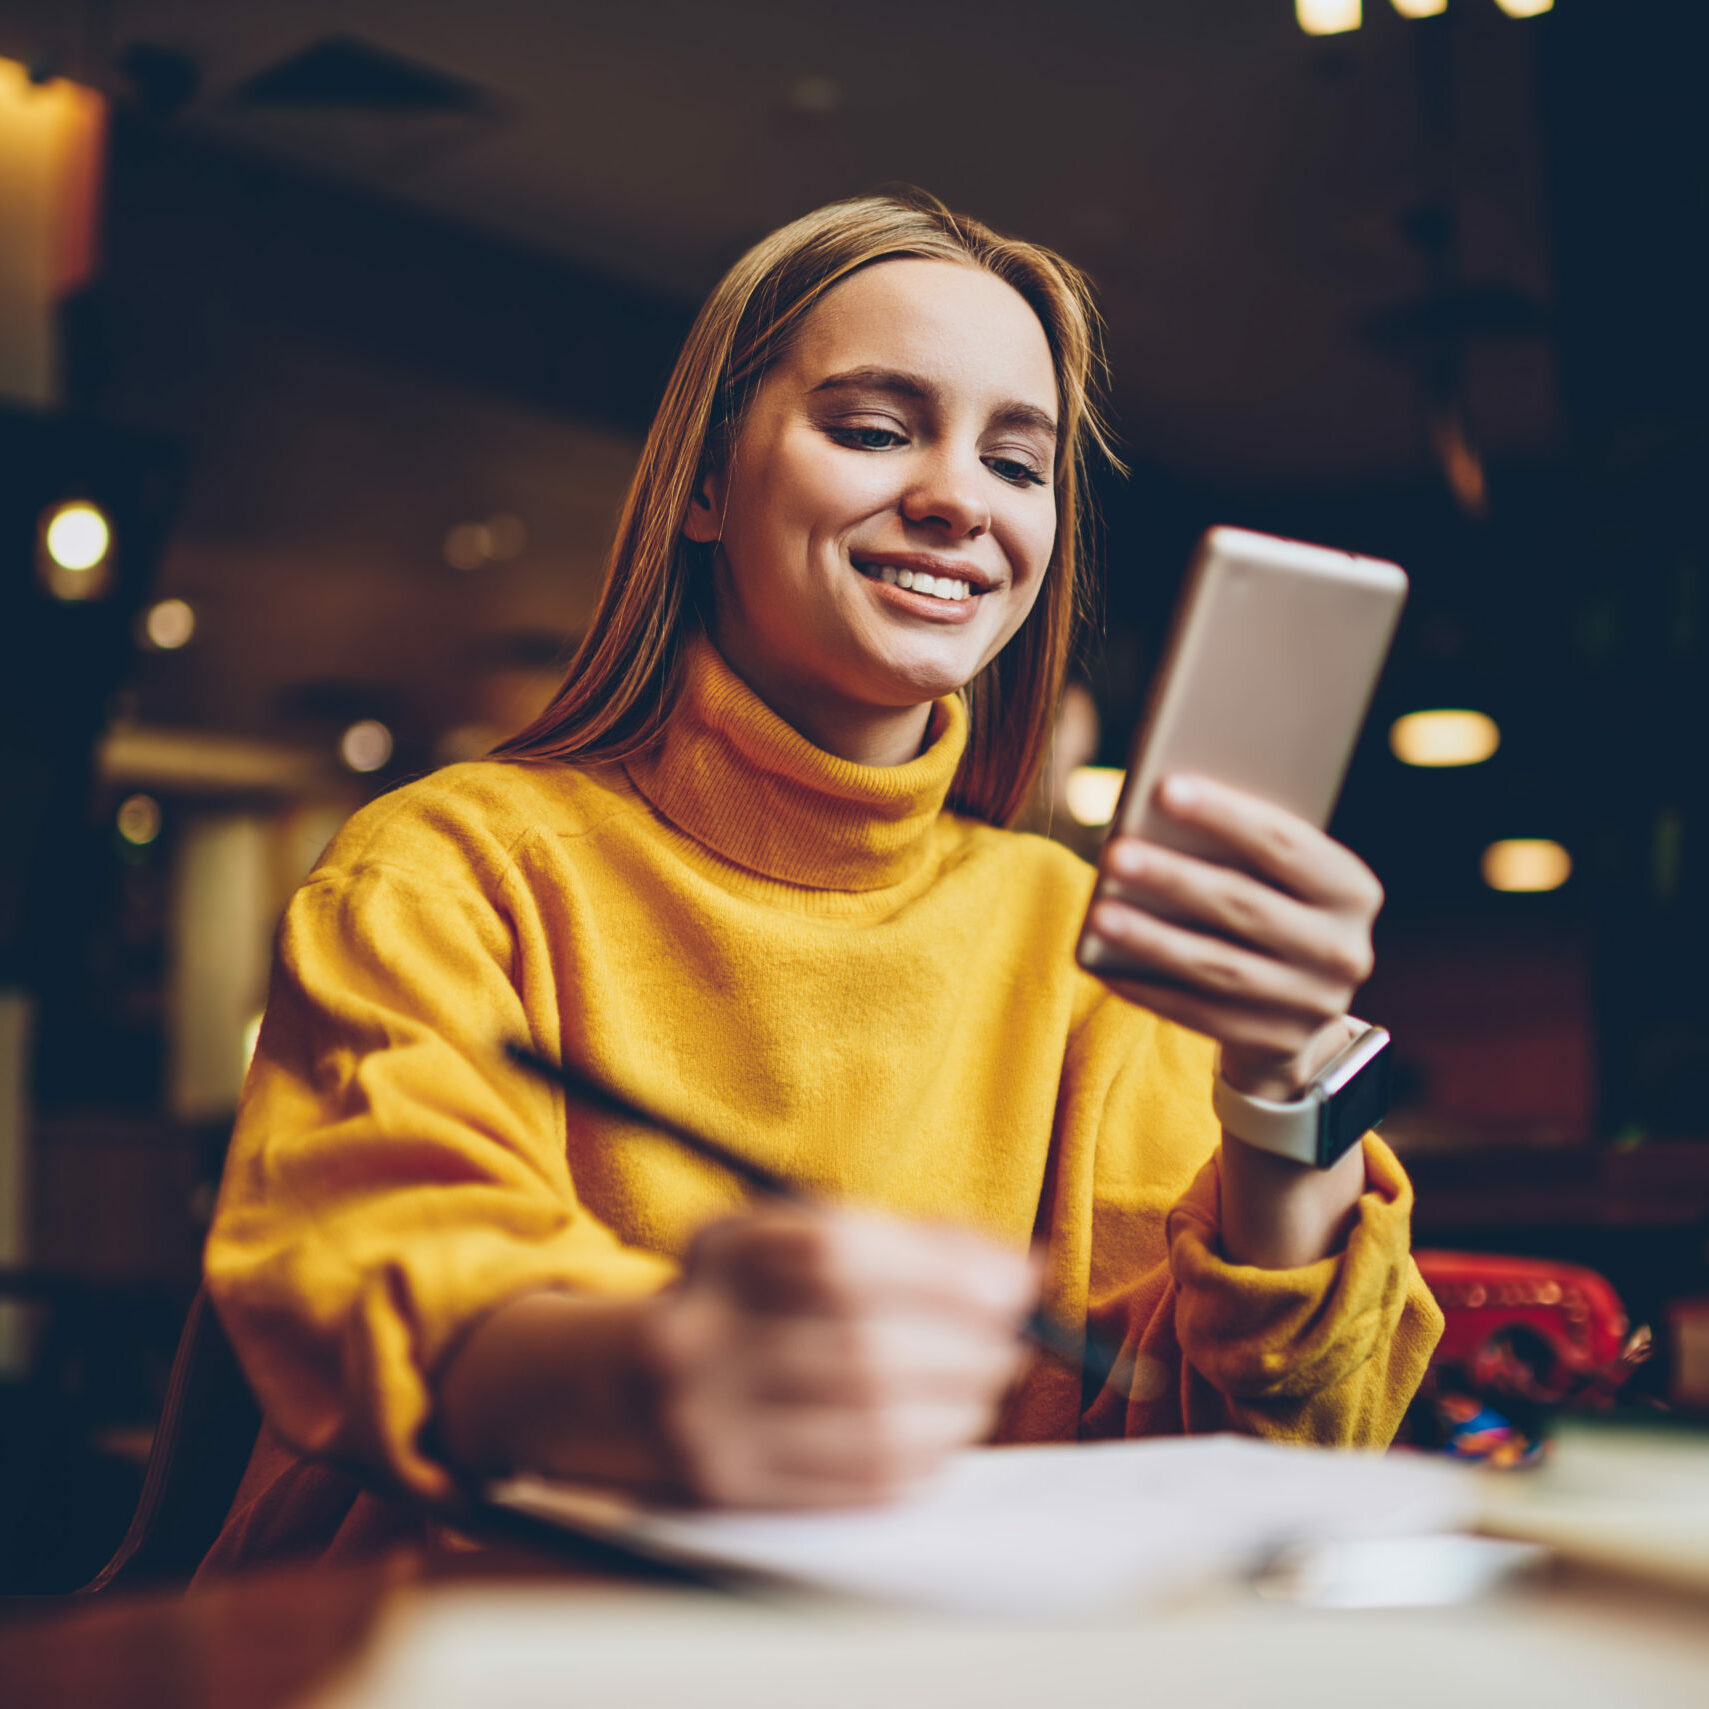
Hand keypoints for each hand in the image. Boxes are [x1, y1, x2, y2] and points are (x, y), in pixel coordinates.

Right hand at [643, 1206, 1035, 1507]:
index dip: (946, 1273)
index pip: (842, 1256)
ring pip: (873, 1428)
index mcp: (722, 1250)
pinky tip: (938, 1434)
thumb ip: (912, 1242)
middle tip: (1010, 1344)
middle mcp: (699, 1335)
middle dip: (968, 1349)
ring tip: (979, 1388)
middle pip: (866, 1350)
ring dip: (959, 1409)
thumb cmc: (758, 1299)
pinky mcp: (728, 1495)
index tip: (1015, 1284)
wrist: (635, 1382)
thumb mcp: (806, 1240)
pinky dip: (925, 1458)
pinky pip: (858, 1487)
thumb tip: (1021, 1269)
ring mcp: (706, 1424)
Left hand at [1089, 774, 1382, 1101]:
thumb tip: (1156, 803)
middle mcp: (1343, 949)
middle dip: (1176, 877)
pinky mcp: (1275, 1042)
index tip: (1164, 787)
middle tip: (1115, 853)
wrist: (1297, 1005)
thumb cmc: (1268, 907)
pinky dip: (1150, 988)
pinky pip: (1200, 1013)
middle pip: (1247, 905)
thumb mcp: (1274, 876)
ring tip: (1100, 913)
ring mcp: (1313, 1003)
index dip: (1225, 814)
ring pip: (1219, 965)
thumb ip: (1237, 845)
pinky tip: (1105, 965)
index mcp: (1351, 889)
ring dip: (1154, 938)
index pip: (1285, 843)